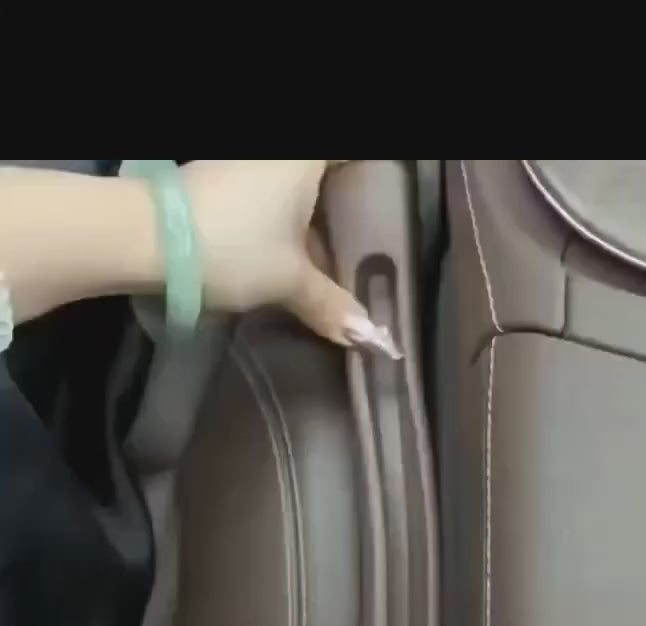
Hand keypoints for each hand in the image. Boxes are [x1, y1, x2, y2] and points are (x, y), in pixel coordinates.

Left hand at [182, 160, 397, 353]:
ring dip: (309, 220)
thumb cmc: (233, 246)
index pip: (354, 157)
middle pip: (323, 174)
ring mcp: (245, 165)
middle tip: (365, 244)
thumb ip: (331, 304)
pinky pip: (266, 198)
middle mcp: (277, 155)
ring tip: (330, 262)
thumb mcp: (289, 281)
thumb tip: (368, 337)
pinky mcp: (218, 183)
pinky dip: (281, 223)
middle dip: (343, 205)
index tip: (385, 206)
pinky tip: (287, 259)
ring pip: (292, 188)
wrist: (147, 237)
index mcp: (306, 157)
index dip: (374, 177)